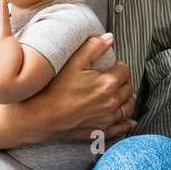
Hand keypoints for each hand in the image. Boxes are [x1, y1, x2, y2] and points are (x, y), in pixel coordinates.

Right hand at [17, 34, 135, 143]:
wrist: (41, 116)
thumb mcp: (73, 62)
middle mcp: (112, 102)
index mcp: (108, 83)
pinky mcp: (102, 132)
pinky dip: (126, 123)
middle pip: (128, 88)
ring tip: (121, 95)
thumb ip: (94, 47)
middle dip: (123, 82)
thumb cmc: (55, 88)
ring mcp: (108, 119)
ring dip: (127, 100)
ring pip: (128, 107)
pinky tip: (129, 121)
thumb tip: (110, 38)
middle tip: (114, 78)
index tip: (112, 66)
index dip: (119, 66)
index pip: (125, 70)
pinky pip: (121, 128)